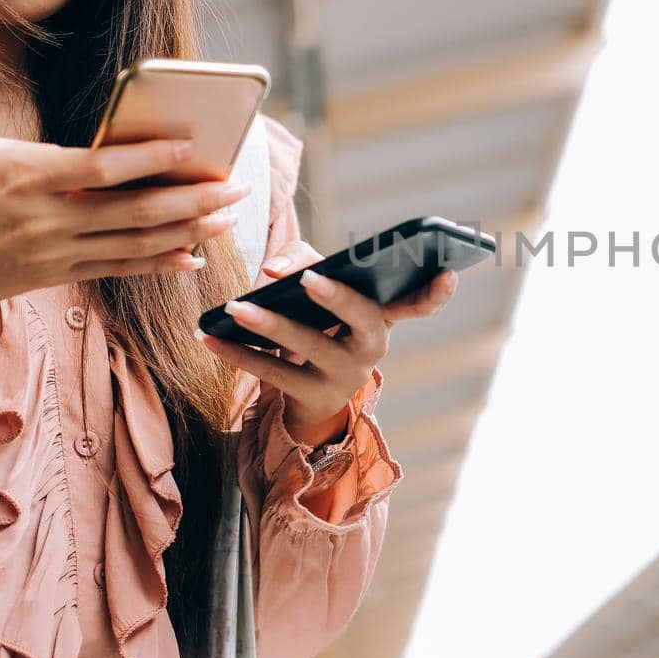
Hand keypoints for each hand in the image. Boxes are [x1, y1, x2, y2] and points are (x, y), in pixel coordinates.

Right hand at [0, 135, 249, 332]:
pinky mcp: (55, 276)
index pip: (100, 167)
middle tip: (236, 188)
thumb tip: (102, 158)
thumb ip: (45, 157)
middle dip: (191, 200)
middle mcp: (45, 220)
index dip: (150, 157)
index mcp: (24, 178)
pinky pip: (117, 269)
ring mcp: (53, 253)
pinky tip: (191, 257)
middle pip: (133, 211)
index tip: (191, 145)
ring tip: (227, 220)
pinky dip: (157, 263)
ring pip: (134, 244)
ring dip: (186, 232)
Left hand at [194, 239, 456, 426]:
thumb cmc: (320, 323)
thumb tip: (275, 270)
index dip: (436, 292)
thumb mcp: (320, 292)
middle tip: (308, 279)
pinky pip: (271, 373)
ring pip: (308, 347)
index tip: (448, 272)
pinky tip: (210, 337)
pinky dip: (237, 353)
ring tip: (235, 307)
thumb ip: (303, 261)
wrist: (311, 394)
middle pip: (362, 319)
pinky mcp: (311, 396)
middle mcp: (372, 346)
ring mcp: (344, 375)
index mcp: (384, 316)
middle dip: (337, 299)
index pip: (419, 304)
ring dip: (270, 323)